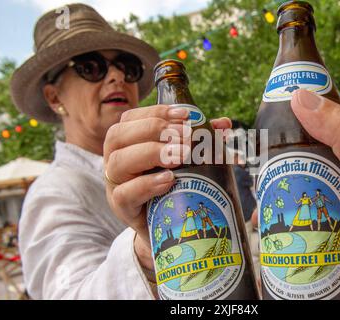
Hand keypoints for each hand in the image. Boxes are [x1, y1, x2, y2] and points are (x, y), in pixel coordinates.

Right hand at [103, 105, 231, 269]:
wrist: (166, 224)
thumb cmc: (174, 183)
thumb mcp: (187, 160)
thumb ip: (202, 140)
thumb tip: (224, 124)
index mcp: (127, 142)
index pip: (131, 118)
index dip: (156, 113)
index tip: (185, 115)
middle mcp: (116, 159)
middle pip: (118, 136)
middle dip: (153, 130)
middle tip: (186, 137)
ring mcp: (115, 184)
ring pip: (117, 162)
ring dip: (151, 154)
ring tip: (181, 156)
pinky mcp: (121, 208)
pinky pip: (124, 194)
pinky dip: (146, 185)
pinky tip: (169, 180)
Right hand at [252, 89, 339, 298]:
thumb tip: (302, 98)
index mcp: (339, 167)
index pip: (302, 148)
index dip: (278, 144)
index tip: (254, 143)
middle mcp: (328, 191)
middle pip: (288, 182)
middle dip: (268, 184)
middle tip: (254, 186)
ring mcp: (321, 220)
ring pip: (285, 212)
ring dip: (269, 215)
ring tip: (257, 218)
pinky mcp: (317, 246)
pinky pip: (291, 241)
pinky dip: (277, 241)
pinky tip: (264, 241)